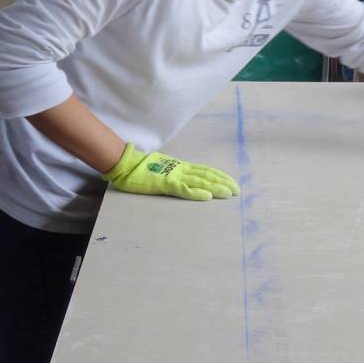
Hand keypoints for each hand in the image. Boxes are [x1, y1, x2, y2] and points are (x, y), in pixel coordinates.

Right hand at [104, 143, 239, 200]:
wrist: (126, 164)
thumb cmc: (141, 169)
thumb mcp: (162, 170)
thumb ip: (173, 174)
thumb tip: (182, 179)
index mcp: (180, 167)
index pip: (205, 170)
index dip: (220, 176)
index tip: (232, 182)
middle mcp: (181, 169)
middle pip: (207, 176)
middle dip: (223, 182)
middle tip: (237, 190)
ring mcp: (174, 176)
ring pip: (200, 182)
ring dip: (215, 188)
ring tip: (228, 193)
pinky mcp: (165, 184)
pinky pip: (184, 189)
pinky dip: (196, 193)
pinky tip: (207, 198)